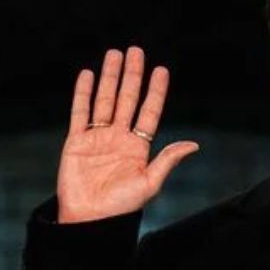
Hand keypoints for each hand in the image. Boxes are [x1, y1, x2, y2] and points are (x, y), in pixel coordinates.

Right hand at [57, 47, 197, 223]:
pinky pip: (80, 113)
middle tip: (136, 50)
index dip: (155, 91)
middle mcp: (119, 138)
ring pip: (105, 100)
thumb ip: (168, 160)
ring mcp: (97, 138)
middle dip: (132, 75)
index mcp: (139, 147)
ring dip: (110, 78)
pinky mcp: (76, 142)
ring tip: (115, 54)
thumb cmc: (121, 207)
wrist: (89, 219)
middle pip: (127, 99)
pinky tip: (88, 75)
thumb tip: (194, 145)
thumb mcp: (150, 183)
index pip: (149, 112)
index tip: (162, 70)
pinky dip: (83, 93)